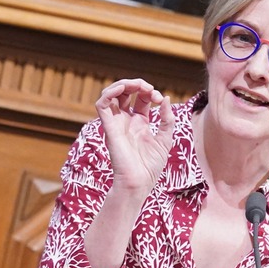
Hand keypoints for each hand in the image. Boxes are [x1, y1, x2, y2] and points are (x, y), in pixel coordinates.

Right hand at [95, 78, 174, 194]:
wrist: (138, 183)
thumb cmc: (151, 167)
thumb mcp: (165, 139)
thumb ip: (167, 119)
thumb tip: (166, 98)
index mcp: (139, 123)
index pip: (141, 98)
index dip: (150, 93)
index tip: (160, 100)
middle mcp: (126, 121)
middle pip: (126, 92)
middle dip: (138, 85)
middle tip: (150, 89)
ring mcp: (116, 123)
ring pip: (111, 94)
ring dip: (123, 84)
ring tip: (137, 84)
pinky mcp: (109, 128)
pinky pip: (101, 105)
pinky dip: (109, 93)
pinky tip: (122, 89)